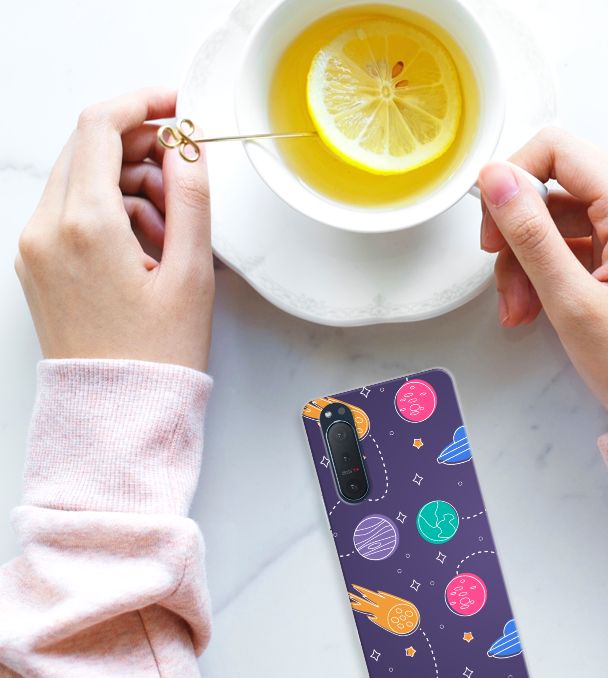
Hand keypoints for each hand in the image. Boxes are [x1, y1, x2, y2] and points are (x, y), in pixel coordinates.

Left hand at [15, 88, 213, 371]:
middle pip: (88, 148)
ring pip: (81, 178)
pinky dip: (110, 210)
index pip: (101, 127)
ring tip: (173, 228)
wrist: (117, 412)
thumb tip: (188, 147)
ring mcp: (35, 246)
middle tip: (185, 174)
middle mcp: (47, 229)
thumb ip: (192, 198)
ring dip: (129, 182)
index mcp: (85, 225)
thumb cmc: (157, 354)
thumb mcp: (192, 272)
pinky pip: (72, 210)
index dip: (143, 103)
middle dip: (141, 147)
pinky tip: (147, 244)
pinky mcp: (37, 263)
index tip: (177, 105)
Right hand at [478, 128, 607, 426]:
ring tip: (520, 309)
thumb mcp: (571, 301)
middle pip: (557, 182)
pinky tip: (537, 306)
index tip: (492, 228)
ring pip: (561, 214)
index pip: (558, 149)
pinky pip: (578, 237)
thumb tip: (494, 177)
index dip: (513, 179)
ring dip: (529, 257)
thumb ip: (529, 233)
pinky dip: (550, 267)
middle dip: (519, 230)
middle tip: (502, 279)